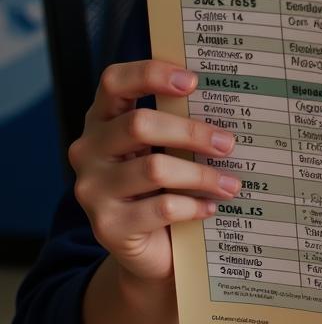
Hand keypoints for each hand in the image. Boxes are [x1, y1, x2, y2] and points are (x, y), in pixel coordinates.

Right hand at [68, 60, 239, 282]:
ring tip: (231, 184)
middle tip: (228, 144)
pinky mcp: (106, 226)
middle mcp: (89, 149)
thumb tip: (232, 105)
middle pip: (139, 125)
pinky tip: (211, 207)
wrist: (150, 249)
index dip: (150, 74)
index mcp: (103, 119)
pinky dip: (193, 206)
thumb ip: (180, 122)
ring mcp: (92, 189)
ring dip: (201, 175)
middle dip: (192, 132)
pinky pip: (160, 208)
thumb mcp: (167, 149)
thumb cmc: (164, 185)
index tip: (193, 80)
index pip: (114, 81)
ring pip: (154, 168)